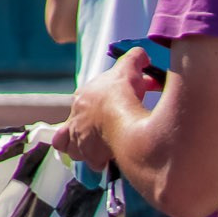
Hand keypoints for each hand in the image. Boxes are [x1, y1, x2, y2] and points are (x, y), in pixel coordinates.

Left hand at [54, 50, 156, 168]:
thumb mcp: (128, 70)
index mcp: (83, 97)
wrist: (122, 125)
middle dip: (95, 123)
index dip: (112, 98)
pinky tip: (105, 160)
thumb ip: (134, 59)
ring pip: (76, 144)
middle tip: (116, 124)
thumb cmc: (121, 97)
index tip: (129, 100)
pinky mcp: (91, 157)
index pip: (91, 97)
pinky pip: (89, 162)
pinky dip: (96, 161)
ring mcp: (81, 139)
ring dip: (88, 144)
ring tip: (101, 146)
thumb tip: (141, 55)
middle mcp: (76, 118)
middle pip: (80, 122)